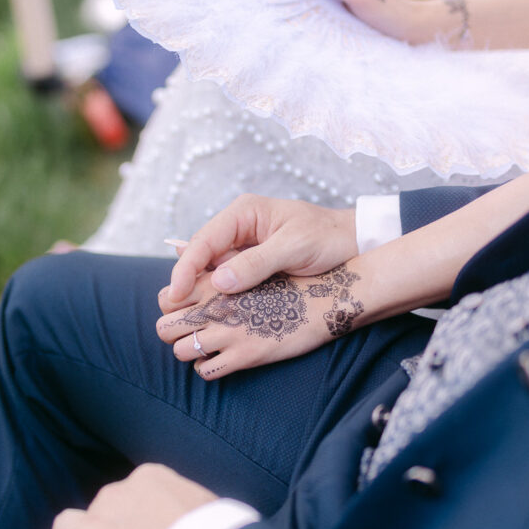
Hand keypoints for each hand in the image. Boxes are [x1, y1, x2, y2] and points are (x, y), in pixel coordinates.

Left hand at [157, 261, 366, 379]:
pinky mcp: (245, 356)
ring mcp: (228, 333)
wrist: (324, 298)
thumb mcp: (252, 266)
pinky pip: (205, 371)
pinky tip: (223, 359)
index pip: (165, 298)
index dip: (172, 307)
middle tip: (192, 332)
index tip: (186, 311)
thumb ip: (219, 272)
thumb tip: (189, 268)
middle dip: (174, 332)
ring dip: (190, 351)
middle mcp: (215, 307)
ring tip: (208, 346)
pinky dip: (208, 367)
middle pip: (163, 329)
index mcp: (214, 283)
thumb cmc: (289, 282)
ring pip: (179, 352)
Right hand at [165, 195, 357, 303]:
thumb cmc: (328, 238)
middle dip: (186, 281)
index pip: (203, 240)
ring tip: (189, 316)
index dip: (186, 267)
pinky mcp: (251, 264)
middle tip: (175, 310)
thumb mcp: (295, 247)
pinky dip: (218, 295)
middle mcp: (238, 227)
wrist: (353, 242)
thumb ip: (258, 262)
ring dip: (200, 291)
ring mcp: (243, 246)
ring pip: (210, 270)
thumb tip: (219, 281)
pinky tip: (212, 312)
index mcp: (244, 212)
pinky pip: (226, 280)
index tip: (177, 293)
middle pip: (199, 255)